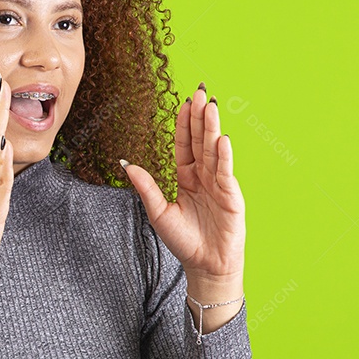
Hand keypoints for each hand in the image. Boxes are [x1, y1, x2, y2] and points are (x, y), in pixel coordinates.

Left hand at [121, 83, 244, 289]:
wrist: (205, 266)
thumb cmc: (183, 241)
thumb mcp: (158, 213)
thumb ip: (146, 187)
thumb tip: (126, 164)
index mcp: (186, 177)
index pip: (185, 144)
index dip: (184, 124)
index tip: (183, 102)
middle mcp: (204, 176)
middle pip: (201, 140)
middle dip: (200, 116)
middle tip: (200, 92)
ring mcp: (219, 184)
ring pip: (214, 150)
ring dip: (213, 128)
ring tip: (211, 106)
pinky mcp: (231, 196)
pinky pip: (225, 172)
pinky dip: (223, 156)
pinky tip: (221, 140)